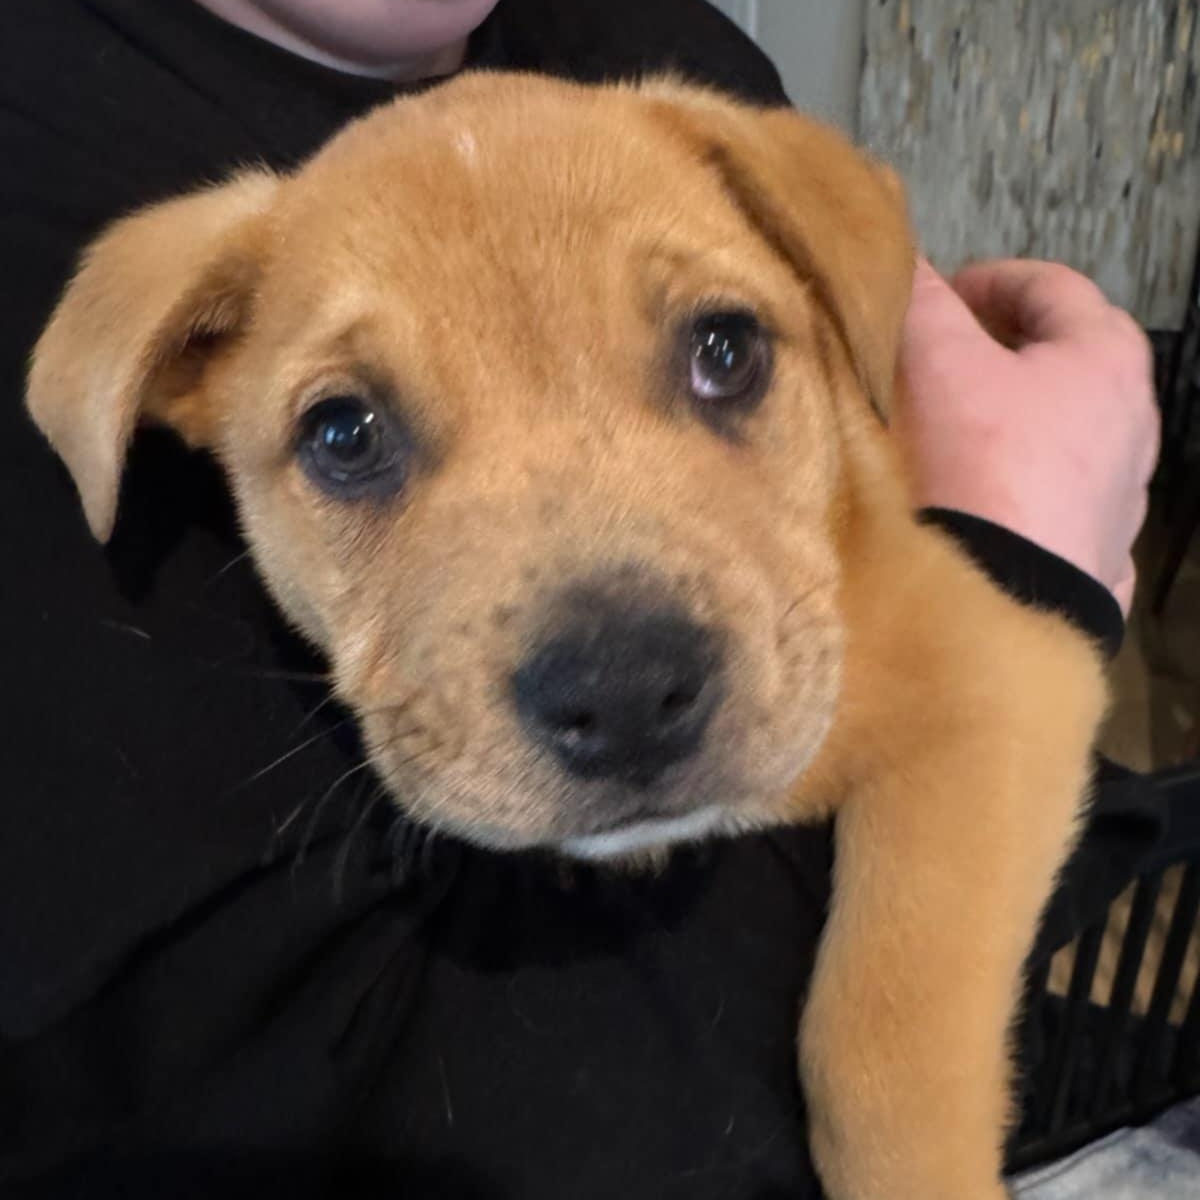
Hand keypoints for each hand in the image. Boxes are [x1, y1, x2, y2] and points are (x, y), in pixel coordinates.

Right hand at [897, 258, 1158, 614]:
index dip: (985, 280)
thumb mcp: (937, 366)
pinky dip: (1030, 489)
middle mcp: (1133, 422)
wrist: (997, 602)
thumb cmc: (978, 465)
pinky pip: (1064, 502)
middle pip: (1068, 360)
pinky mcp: (1100, 555)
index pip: (1050, 286)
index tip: (936, 297)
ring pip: (1069, 434)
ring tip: (959, 435)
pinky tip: (991, 504)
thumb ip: (920, 302)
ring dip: (1019, 422)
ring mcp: (1123, 496)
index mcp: (1106, 358)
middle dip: (1006, 350)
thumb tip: (903, 261)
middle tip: (945, 358)